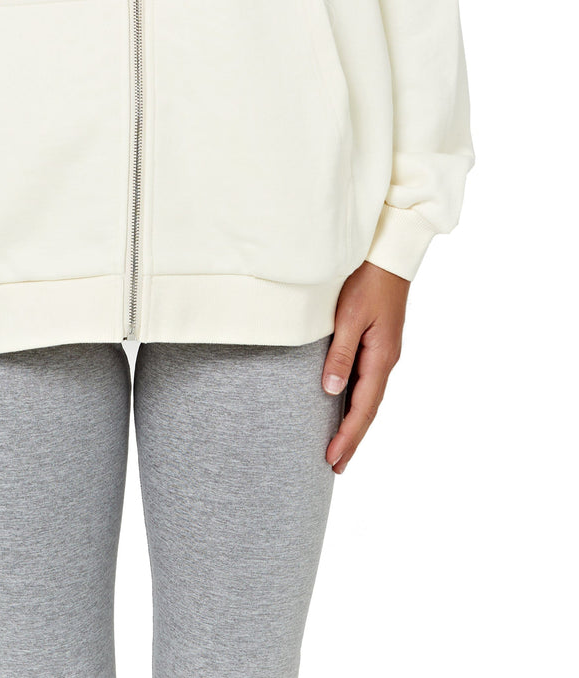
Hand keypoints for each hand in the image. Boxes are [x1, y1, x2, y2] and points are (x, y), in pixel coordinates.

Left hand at [322, 259, 408, 473]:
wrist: (388, 254)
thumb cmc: (367, 281)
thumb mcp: (349, 316)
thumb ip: (341, 354)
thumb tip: (331, 391)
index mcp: (381, 357)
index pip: (364, 407)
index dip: (348, 435)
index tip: (332, 458)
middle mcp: (386, 360)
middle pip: (368, 409)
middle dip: (352, 438)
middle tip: (335, 466)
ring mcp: (384, 352)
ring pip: (369, 396)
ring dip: (355, 422)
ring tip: (339, 446)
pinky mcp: (379, 343)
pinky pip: (367, 381)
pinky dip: (357, 401)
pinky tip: (346, 406)